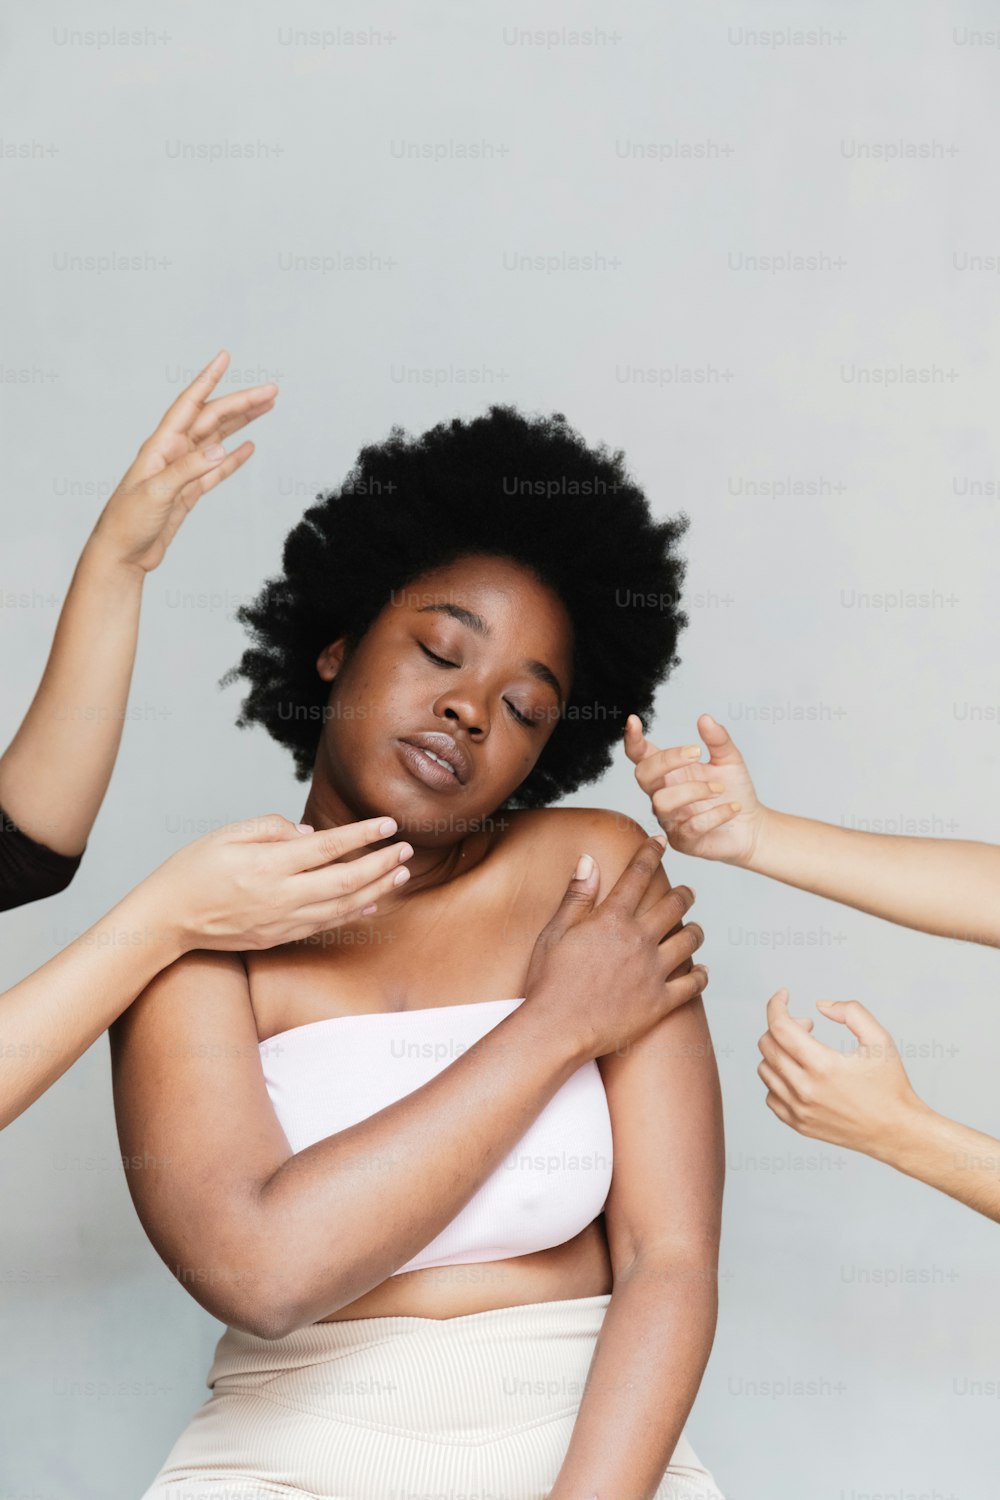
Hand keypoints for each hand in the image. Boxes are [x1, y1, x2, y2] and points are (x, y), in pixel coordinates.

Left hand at [88, 349, 277, 572]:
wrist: (122, 554)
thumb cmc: (127, 522)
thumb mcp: (157, 493)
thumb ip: (189, 469)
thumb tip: (221, 449)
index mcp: (161, 446)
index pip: (189, 405)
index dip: (207, 380)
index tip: (224, 358)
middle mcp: (173, 453)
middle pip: (212, 420)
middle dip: (241, 403)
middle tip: (270, 391)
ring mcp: (183, 472)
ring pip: (218, 440)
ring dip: (241, 424)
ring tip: (265, 409)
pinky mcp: (189, 492)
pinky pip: (217, 470)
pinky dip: (234, 458)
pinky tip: (248, 447)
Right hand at [147, 813, 414, 951]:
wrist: (166, 921)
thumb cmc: (191, 871)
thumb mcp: (225, 834)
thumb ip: (269, 829)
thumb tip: (308, 833)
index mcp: (267, 865)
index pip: (327, 847)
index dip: (362, 835)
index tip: (387, 823)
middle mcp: (280, 897)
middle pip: (345, 881)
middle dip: (381, 864)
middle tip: (406, 849)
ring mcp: (281, 922)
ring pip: (341, 907)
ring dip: (375, 890)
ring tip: (400, 874)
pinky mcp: (278, 938)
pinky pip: (325, 926)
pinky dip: (352, 913)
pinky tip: (371, 903)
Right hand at [523, 834, 707, 1058]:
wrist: (556, 1029)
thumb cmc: (549, 982)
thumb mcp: (555, 932)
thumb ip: (576, 896)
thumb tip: (588, 861)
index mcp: (612, 919)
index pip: (637, 876)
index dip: (650, 854)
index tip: (660, 842)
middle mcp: (639, 940)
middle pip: (673, 905)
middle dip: (683, 893)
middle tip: (686, 892)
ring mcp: (653, 971)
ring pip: (689, 940)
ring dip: (695, 930)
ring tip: (694, 929)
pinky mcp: (661, 1002)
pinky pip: (693, 984)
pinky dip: (701, 975)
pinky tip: (701, 971)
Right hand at [624, 711, 765, 866]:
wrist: (752, 825)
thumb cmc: (734, 791)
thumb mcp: (729, 759)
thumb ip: (717, 739)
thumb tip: (704, 718)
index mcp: (668, 772)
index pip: (640, 755)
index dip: (632, 739)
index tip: (634, 720)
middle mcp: (662, 794)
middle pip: (643, 774)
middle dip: (667, 760)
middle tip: (697, 753)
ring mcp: (670, 819)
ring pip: (663, 802)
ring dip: (694, 790)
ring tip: (720, 789)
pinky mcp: (683, 841)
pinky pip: (690, 826)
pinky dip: (715, 814)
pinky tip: (733, 808)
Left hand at [756, 989, 924, 1153]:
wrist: (897, 1131)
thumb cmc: (890, 1086)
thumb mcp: (879, 1040)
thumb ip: (851, 1012)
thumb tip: (820, 1006)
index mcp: (823, 1066)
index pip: (779, 1027)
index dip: (776, 1004)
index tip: (783, 994)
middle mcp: (805, 1090)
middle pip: (767, 1045)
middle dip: (782, 1026)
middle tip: (808, 1027)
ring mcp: (799, 1110)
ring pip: (765, 1069)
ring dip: (779, 1052)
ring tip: (805, 1051)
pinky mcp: (799, 1124)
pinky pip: (771, 1094)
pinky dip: (779, 1078)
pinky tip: (801, 1074)